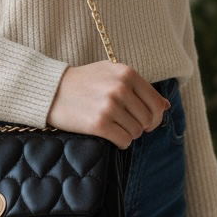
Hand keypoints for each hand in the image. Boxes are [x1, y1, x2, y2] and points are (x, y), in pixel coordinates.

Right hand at [46, 62, 170, 147]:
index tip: (146, 121)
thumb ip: (138, 86)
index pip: (157, 103)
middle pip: (148, 120)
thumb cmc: (82, 82)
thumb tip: (166, 106)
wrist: (51, 90)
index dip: (155, 117)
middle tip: (124, 124)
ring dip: (128, 134)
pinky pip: (124, 140)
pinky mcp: (99, 123)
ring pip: (136, 132)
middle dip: (140, 126)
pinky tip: (110, 136)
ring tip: (113, 127)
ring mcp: (110, 106)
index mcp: (127, 73)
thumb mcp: (111, 73)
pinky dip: (120, 142)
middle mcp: (121, 88)